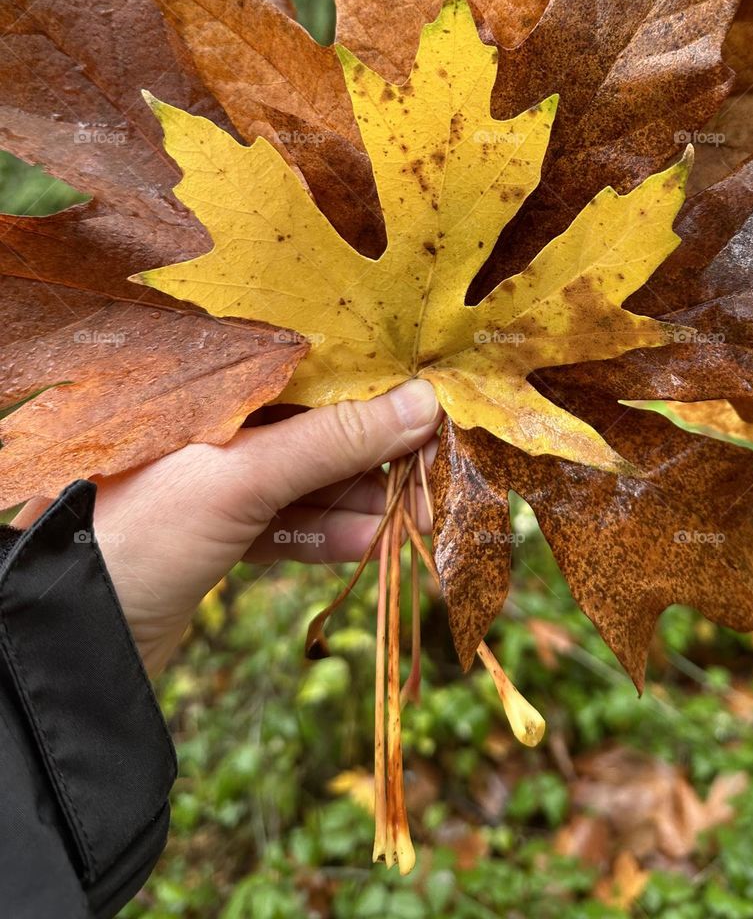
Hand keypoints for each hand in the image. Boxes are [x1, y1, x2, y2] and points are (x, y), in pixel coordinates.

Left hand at [13, 379, 439, 674]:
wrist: (68, 639)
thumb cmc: (137, 532)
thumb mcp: (242, 477)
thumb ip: (333, 440)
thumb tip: (425, 403)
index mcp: (202, 385)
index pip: (301, 366)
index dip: (365, 381)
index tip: (425, 399)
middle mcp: (205, 424)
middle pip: (310, 424)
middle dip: (372, 451)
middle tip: (432, 475)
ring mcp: (208, 481)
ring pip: (304, 477)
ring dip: (357, 499)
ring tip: (410, 520)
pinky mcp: (213, 534)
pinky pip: (284, 522)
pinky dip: (324, 533)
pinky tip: (367, 544)